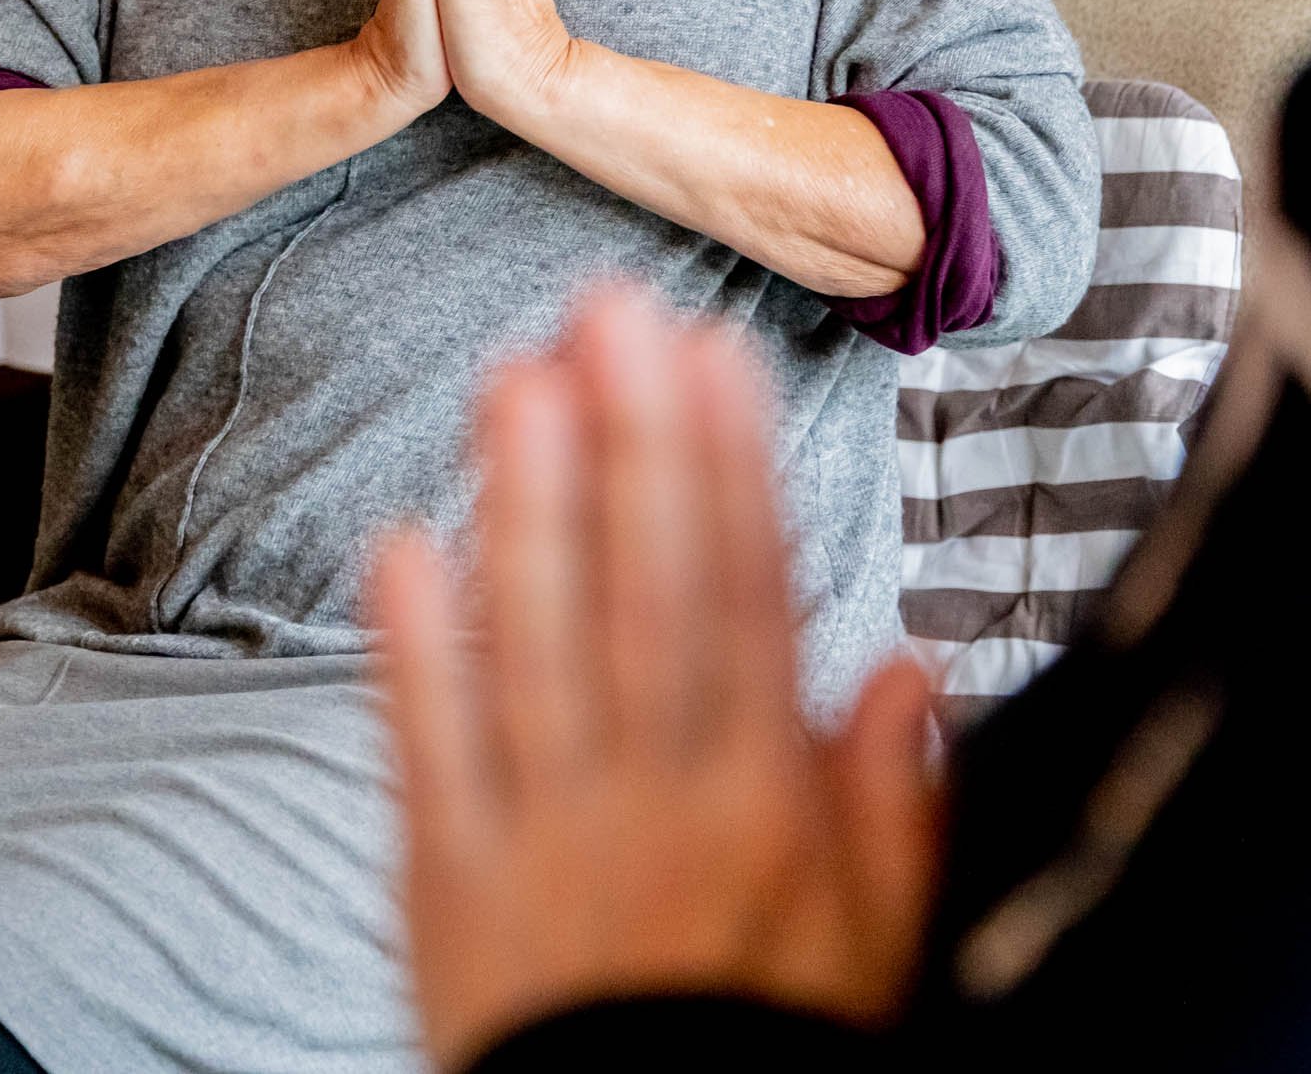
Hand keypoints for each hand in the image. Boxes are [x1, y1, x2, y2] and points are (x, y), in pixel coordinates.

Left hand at [371, 291, 939, 1070]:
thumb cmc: (768, 1051)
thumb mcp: (877, 948)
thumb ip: (892, 804)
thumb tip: (910, 668)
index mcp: (763, 804)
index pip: (747, 603)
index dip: (730, 472)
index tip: (717, 357)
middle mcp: (653, 800)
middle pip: (642, 594)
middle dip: (630, 443)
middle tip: (609, 309)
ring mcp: (540, 834)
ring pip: (534, 643)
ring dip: (523, 504)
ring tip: (513, 378)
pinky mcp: (445, 882)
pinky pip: (429, 750)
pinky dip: (413, 646)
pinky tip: (401, 539)